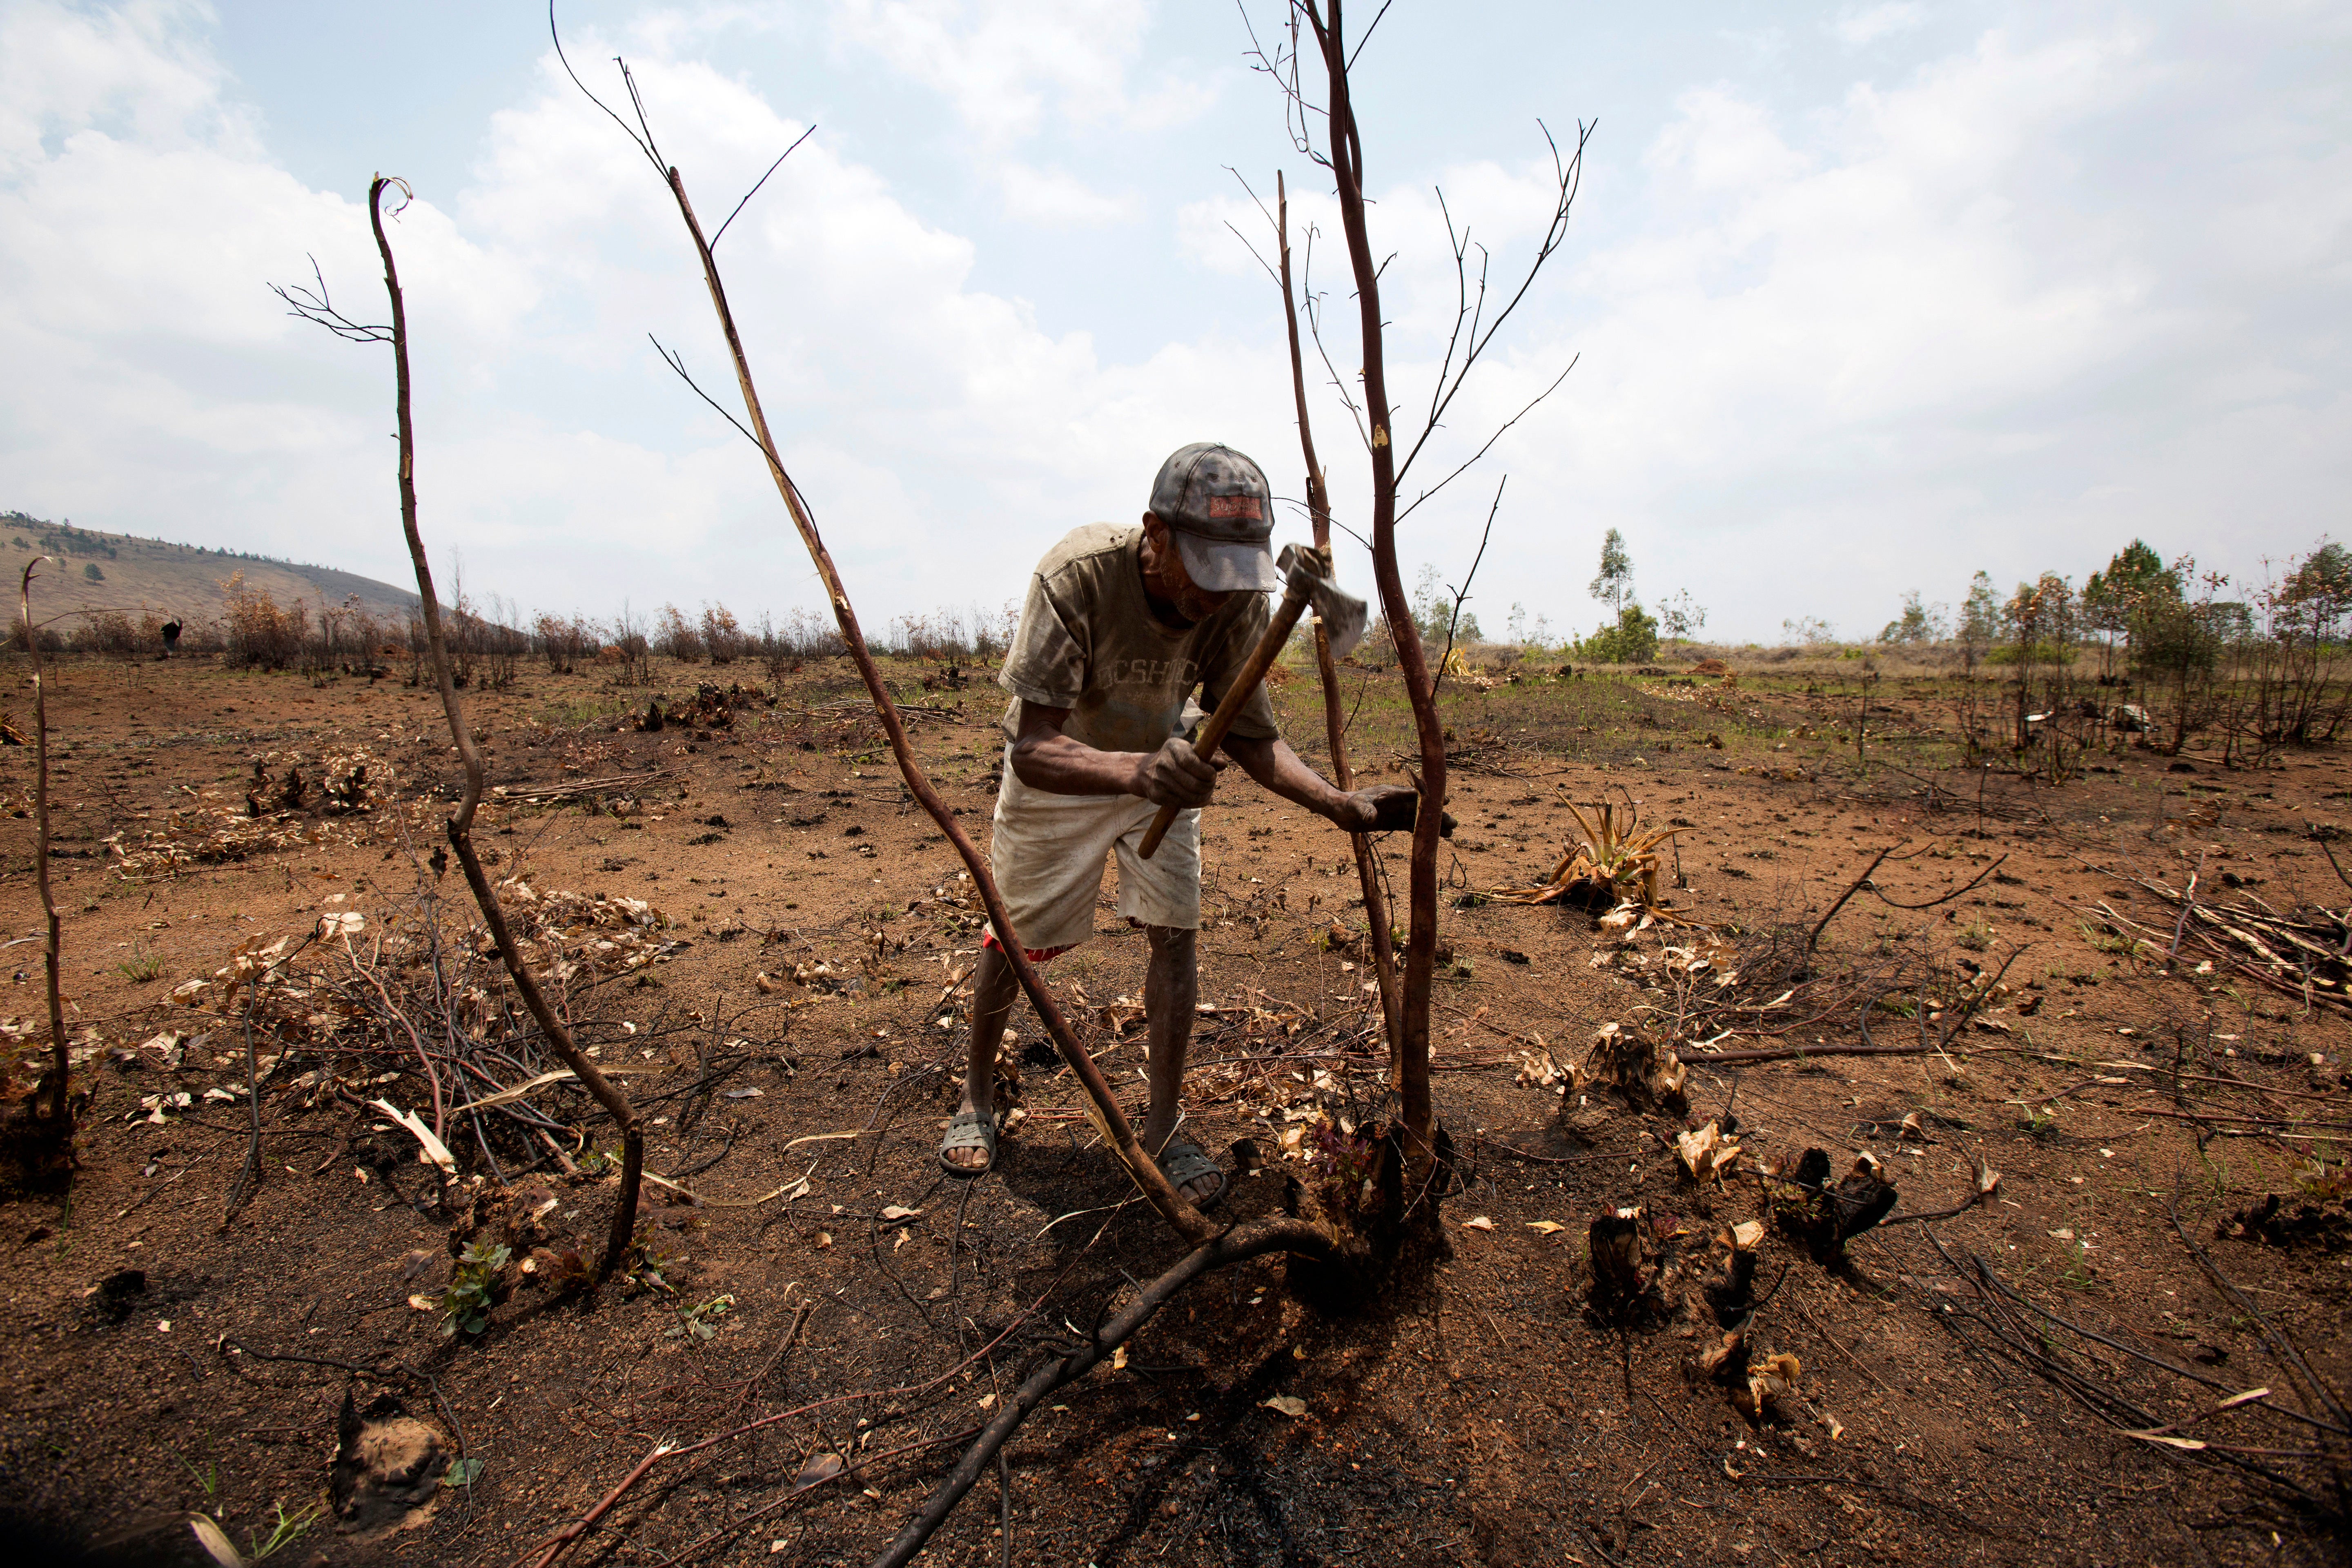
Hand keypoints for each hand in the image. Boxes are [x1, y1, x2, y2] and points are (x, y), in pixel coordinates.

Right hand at [1135, 737, 1220, 808]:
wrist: (1145, 771)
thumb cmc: (1174, 759)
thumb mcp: (1188, 751)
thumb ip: (1207, 757)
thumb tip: (1225, 764)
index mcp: (1173, 747)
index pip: (1192, 762)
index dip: (1207, 771)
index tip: (1213, 775)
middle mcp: (1163, 763)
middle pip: (1193, 783)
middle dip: (1209, 786)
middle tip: (1212, 785)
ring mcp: (1159, 781)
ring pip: (1189, 796)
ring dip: (1204, 796)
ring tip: (1208, 793)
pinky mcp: (1158, 795)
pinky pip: (1183, 803)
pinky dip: (1197, 804)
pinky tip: (1203, 799)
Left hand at [1337, 783, 1454, 835]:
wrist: (1341, 811)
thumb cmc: (1348, 805)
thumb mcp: (1356, 806)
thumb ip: (1365, 810)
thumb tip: (1372, 818)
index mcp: (1391, 793)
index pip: (1414, 794)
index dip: (1429, 798)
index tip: (1444, 801)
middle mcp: (1397, 801)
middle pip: (1420, 808)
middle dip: (1436, 815)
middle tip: (1454, 823)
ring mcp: (1396, 812)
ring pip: (1418, 818)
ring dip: (1432, 825)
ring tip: (1450, 833)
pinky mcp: (1392, 821)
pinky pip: (1410, 826)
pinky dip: (1421, 831)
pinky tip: (1432, 838)